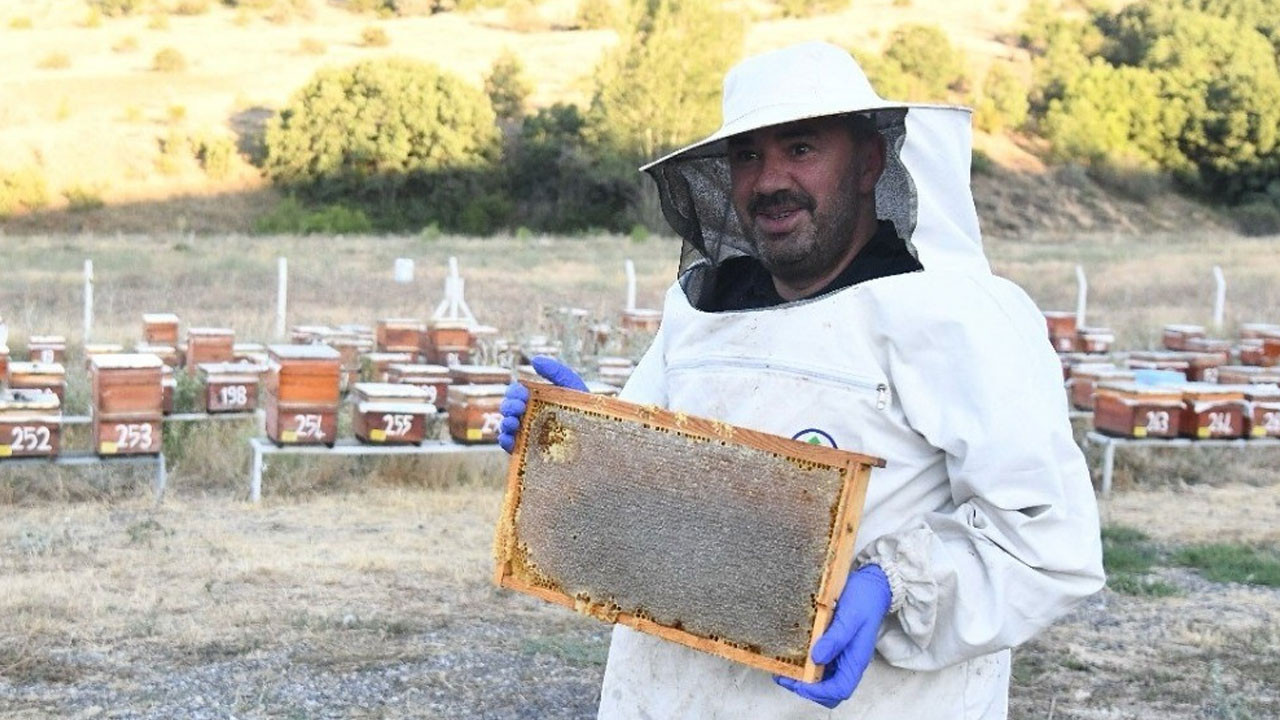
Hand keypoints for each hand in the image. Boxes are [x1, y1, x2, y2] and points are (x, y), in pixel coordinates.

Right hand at [497, 356, 587, 452]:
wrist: (600, 436)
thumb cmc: (587, 409)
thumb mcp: (573, 386)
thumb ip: (556, 371)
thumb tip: (534, 360)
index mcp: (536, 399)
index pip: (516, 393)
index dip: (515, 392)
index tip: (523, 395)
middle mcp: (529, 415)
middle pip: (509, 409)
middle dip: (509, 406)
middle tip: (519, 408)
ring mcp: (528, 433)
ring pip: (507, 427)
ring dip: (505, 423)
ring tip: (513, 423)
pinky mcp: (528, 451)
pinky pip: (510, 447)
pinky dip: (505, 441)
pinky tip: (510, 439)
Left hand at [775, 564, 891, 708]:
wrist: (873, 585)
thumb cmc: (864, 599)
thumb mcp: (850, 617)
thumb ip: (835, 638)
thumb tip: (816, 658)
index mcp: (856, 659)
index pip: (839, 689)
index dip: (817, 692)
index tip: (796, 682)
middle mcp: (849, 662)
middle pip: (831, 691)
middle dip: (808, 689)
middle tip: (785, 677)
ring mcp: (843, 655)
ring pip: (824, 679)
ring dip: (805, 678)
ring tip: (784, 667)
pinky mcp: (836, 646)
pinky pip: (821, 663)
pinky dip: (807, 664)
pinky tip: (794, 655)